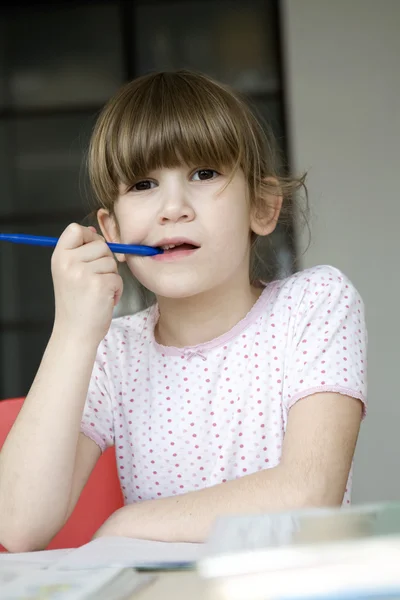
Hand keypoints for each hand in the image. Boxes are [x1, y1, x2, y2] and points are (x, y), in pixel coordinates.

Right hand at [51, 223, 122, 343]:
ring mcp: (84, 273)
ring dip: (111, 277)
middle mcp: (68, 262)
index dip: (89, 237)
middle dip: (105, 261)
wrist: (75, 333)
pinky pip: (119, 277)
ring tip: (98, 292)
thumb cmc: (75, 305)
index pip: (75, 229)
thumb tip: (93, 229)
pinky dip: (117, 290)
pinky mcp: (100, 284)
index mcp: (59, 257)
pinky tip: (104, 300)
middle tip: (94, 281)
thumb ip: (79, 252)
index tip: (91, 252)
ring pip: (112, 262)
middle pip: (100, 244)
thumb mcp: (68, 274)